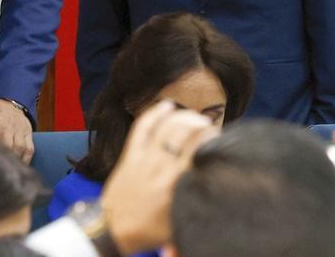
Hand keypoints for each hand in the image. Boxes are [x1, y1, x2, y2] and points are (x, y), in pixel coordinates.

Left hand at [0, 99, 33, 162]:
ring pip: (19, 149)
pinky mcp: (28, 133)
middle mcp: (7, 127)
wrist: (8, 102)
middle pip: (6, 146)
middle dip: (2, 160)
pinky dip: (25, 160)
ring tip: (9, 174)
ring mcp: (19, 130)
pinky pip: (29, 149)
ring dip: (14, 162)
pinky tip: (19, 168)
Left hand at [100, 101, 218, 253]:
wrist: (114, 229)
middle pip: (185, 133)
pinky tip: (167, 106)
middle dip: (202, 125)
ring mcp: (144, 159)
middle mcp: (161, 168)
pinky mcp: (130, 155)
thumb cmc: (149, 229)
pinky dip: (154, 113)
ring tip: (195, 118)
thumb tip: (214, 182)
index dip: (213, 140)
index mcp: (176, 185)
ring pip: (166, 126)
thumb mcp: (179, 220)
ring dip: (183, 116)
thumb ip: (196, 199)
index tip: (220, 140)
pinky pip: (142, 128)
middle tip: (210, 127)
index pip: (200, 151)